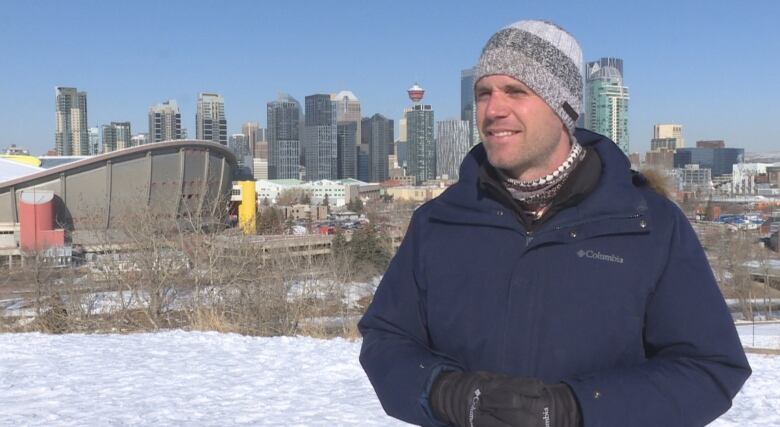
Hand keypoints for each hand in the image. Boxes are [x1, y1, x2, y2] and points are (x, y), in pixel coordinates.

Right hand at [430, 371, 579, 426]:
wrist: (447, 394)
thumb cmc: (474, 385)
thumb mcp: (488, 378)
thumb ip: (507, 383)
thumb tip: (534, 387)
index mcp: (487, 382)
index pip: (509, 383)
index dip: (526, 385)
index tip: (541, 388)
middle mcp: (482, 397)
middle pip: (506, 403)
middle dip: (522, 412)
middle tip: (538, 420)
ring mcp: (477, 414)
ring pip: (498, 422)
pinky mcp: (473, 425)